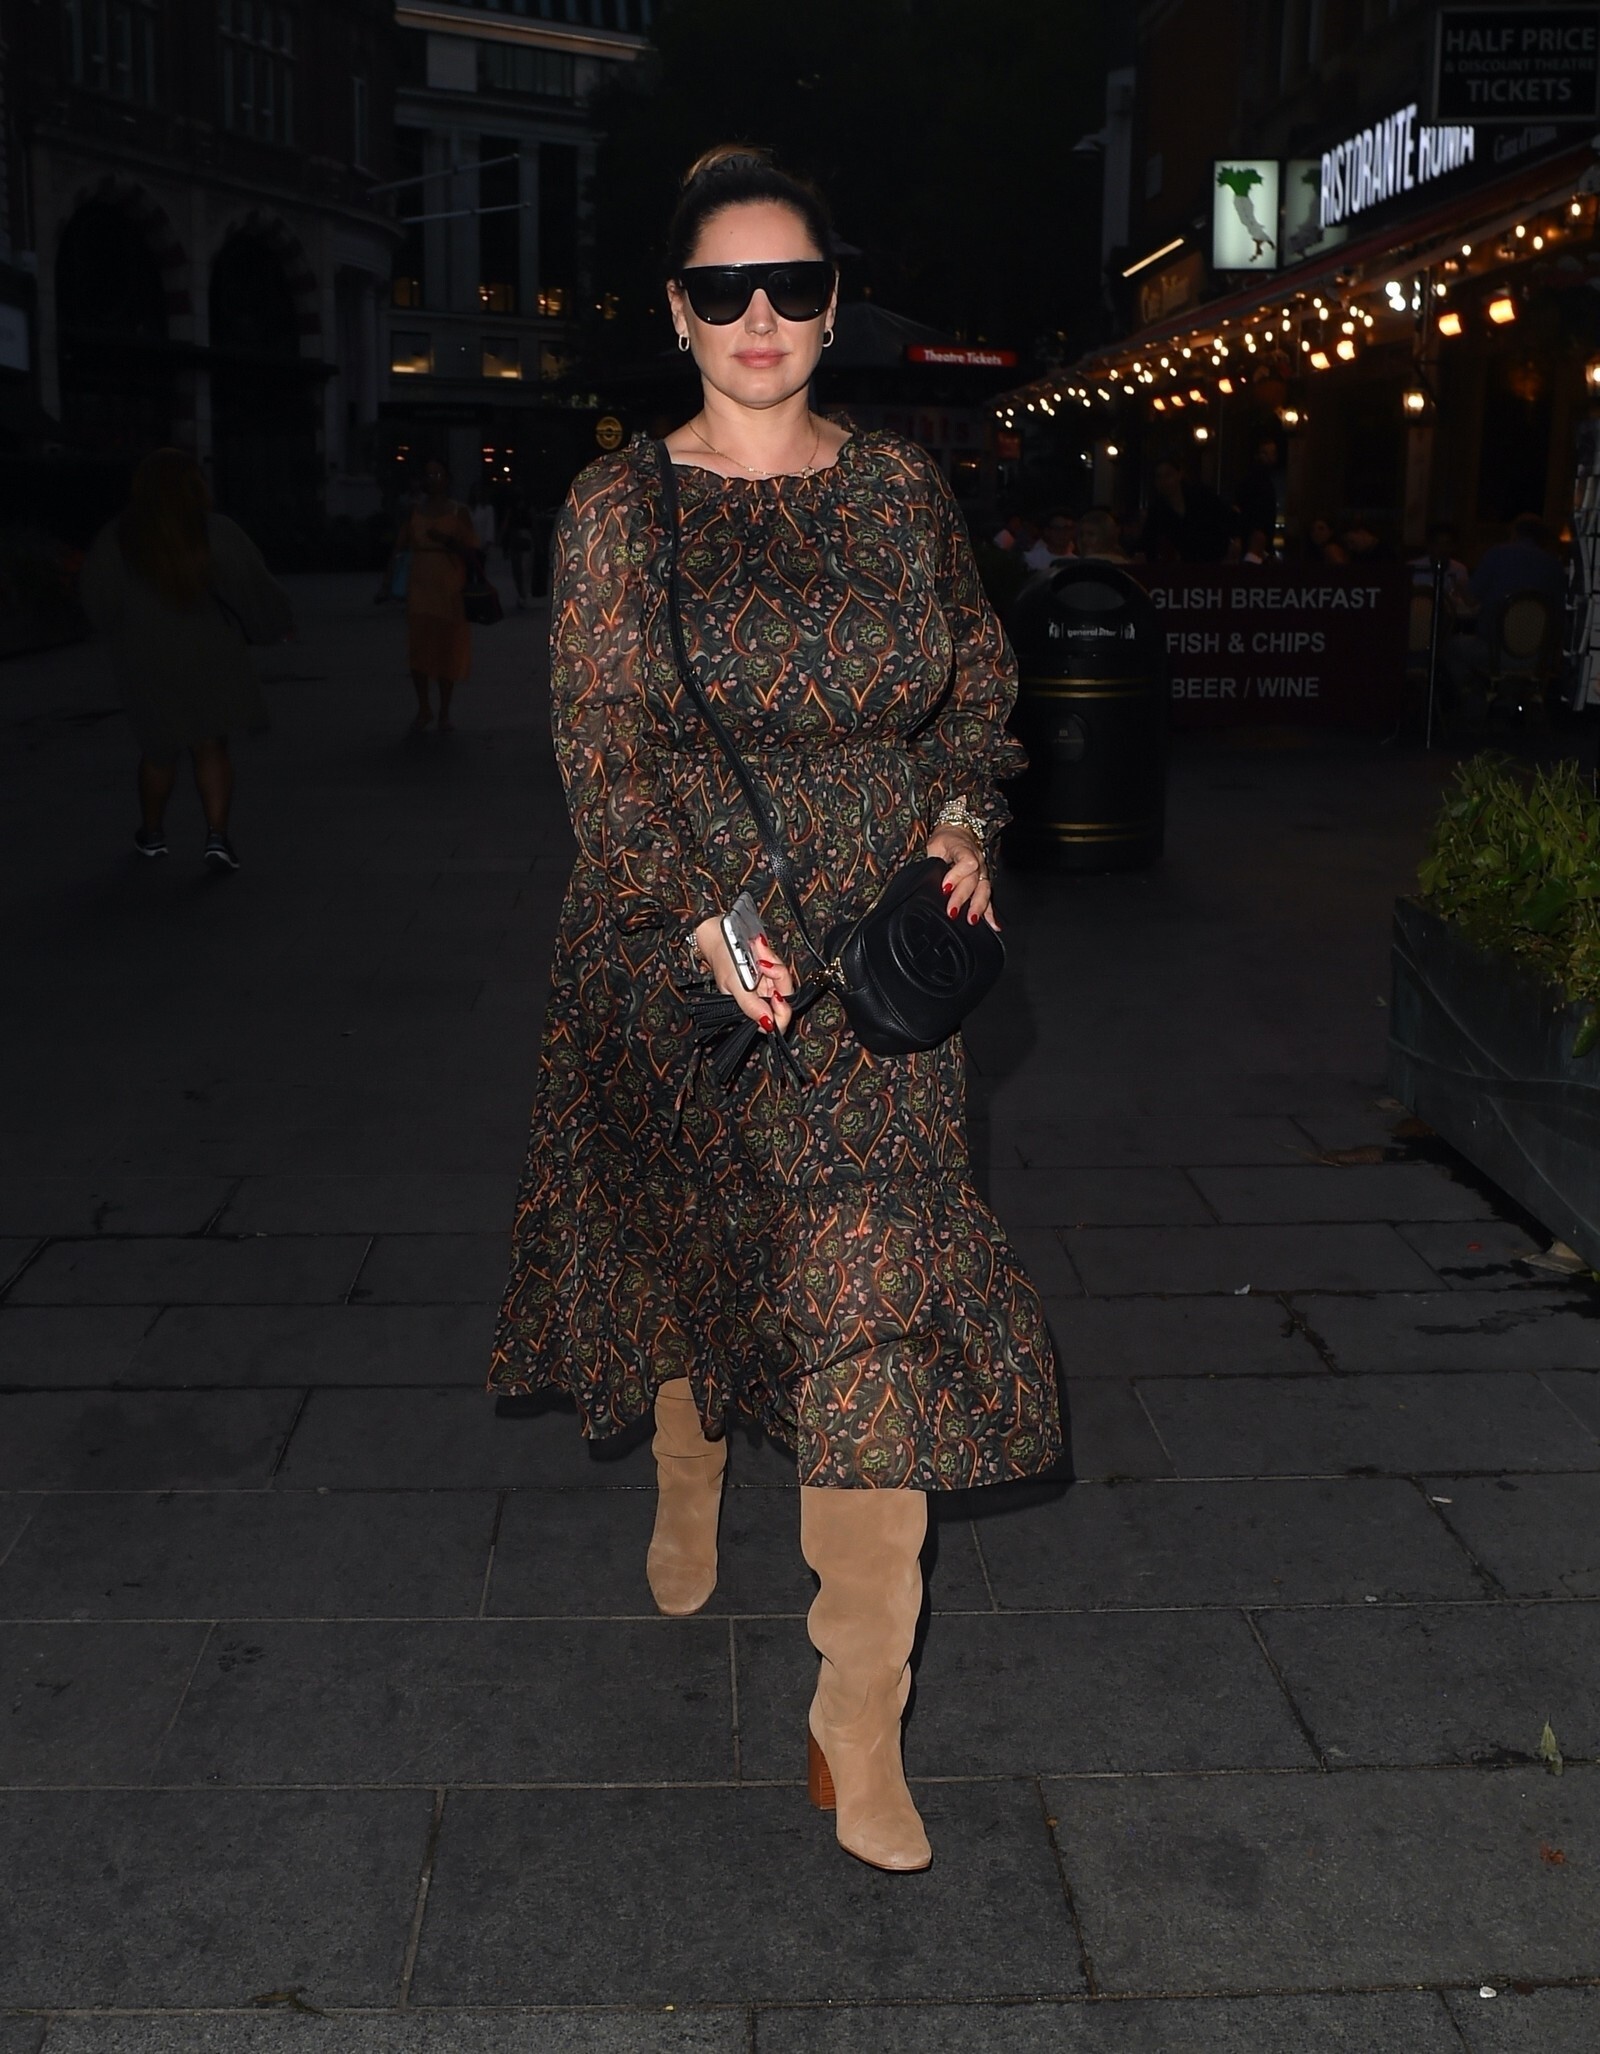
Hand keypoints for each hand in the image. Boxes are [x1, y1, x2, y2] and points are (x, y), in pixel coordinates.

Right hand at [693, 916, 795, 1033]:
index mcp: (753, 1009)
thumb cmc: (722, 961)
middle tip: (764, 965)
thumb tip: (767, 1023)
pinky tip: (759, 947)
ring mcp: (767, 984)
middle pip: (785, 997)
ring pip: (784, 979)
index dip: (782, 1012)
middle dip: (778, 977)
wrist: (719, 937)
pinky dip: (771, 955)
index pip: (776, 1022)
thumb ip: (751, 1006)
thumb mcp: (735, 985)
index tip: (777, 996)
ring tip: (758, 950)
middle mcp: (762, 999)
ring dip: (773, 962)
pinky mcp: (770, 970)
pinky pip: (779, 965)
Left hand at [926, 825, 998, 930]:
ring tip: (972, 920)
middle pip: (973, 880)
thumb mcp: (934, 846)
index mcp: (964, 850)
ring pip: (984, 890)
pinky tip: (993, 925)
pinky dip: (991, 912)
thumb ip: (932, 862)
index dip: (956, 875)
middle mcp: (977, 861)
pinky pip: (989, 897)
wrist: (958, 831)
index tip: (945, 887)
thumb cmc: (945, 840)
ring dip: (978, 906)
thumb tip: (923, 879)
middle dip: (962, 897)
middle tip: (951, 911)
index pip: (966, 862)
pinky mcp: (983, 881)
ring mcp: (982, 872)